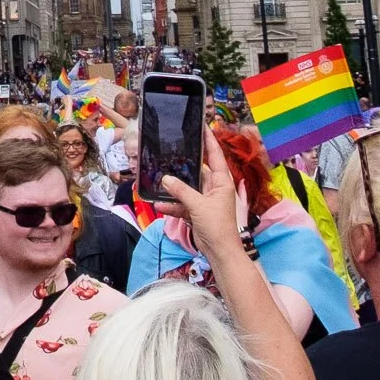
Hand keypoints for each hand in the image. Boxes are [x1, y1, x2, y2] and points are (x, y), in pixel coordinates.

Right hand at [159, 127, 244, 264]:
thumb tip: (165, 179)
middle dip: (183, 165)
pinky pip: (182, 204)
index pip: (215, 155)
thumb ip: (181, 191)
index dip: (209, 140)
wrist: (220, 253)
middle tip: (170, 151)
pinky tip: (159, 205)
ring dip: (174, 188)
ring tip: (158, 180)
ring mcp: (205, 200)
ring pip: (187, 188)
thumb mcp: (198, 205)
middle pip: (197, 171)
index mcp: (221, 182)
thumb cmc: (217, 226)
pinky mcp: (197, 212)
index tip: (202, 126)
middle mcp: (214, 188)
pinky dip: (172, 205)